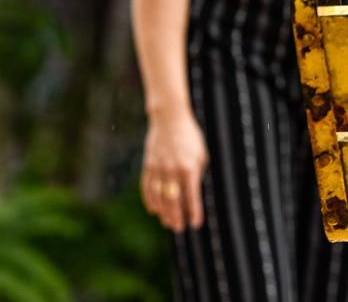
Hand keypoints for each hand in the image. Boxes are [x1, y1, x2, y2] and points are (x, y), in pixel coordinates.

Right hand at [141, 110, 207, 231]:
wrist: (170, 119)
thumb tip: (192, 196)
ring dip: (163, 212)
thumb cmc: (190, 138)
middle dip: (176, 216)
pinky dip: (150, 200)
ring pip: (158, 197)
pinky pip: (147, 188)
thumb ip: (197, 174)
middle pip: (173, 200)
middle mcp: (173, 169)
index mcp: (189, 167)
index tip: (196, 223)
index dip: (194, 211)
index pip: (192, 195)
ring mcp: (158, 168)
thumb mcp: (200, 154)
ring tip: (168, 222)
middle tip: (179, 228)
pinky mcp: (148, 166)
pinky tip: (154, 209)